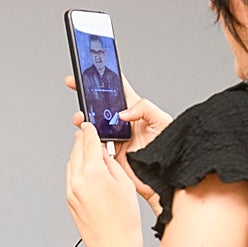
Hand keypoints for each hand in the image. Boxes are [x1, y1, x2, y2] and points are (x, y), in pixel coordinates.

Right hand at [66, 74, 170, 214]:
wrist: (166, 176)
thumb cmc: (170, 147)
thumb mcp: (162, 121)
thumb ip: (145, 109)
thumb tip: (124, 113)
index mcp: (135, 110)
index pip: (118, 89)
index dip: (104, 78)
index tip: (91, 70)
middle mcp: (122, 123)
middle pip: (100, 105)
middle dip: (86, 96)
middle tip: (77, 88)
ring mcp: (114, 138)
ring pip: (93, 125)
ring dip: (83, 119)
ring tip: (81, 118)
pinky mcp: (109, 153)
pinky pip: (93, 144)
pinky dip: (85, 139)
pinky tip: (85, 135)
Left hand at [66, 120, 142, 246]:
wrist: (113, 245)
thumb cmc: (124, 219)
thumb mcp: (124, 183)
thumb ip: (110, 163)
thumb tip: (101, 152)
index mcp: (93, 173)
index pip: (88, 142)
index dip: (90, 131)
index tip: (89, 125)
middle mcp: (77, 181)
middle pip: (76, 150)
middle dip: (83, 141)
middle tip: (89, 135)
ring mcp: (70, 192)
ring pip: (71, 164)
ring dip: (79, 156)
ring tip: (91, 155)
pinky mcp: (68, 201)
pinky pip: (70, 178)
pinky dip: (77, 170)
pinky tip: (88, 173)